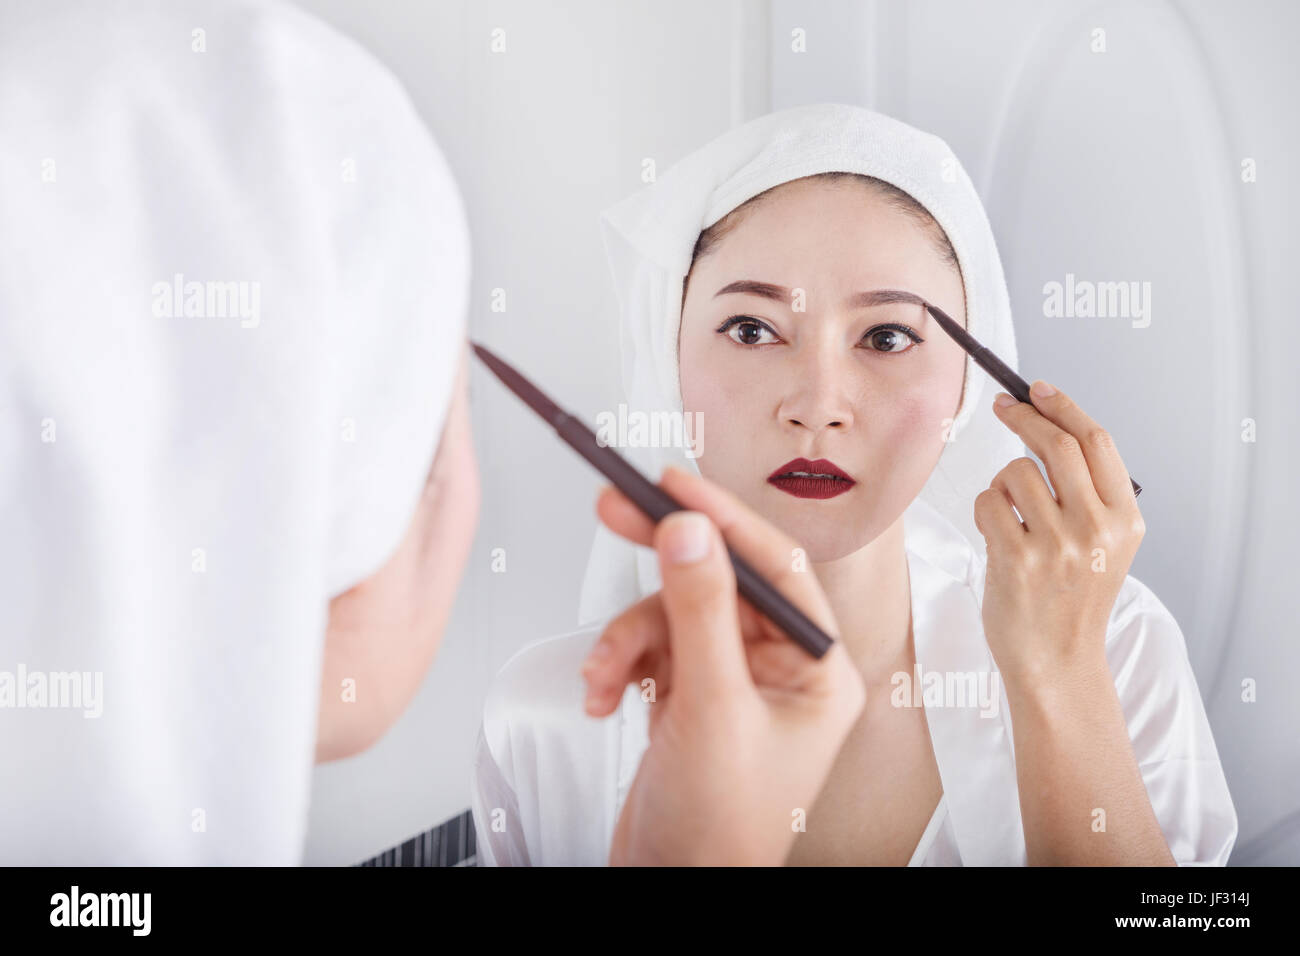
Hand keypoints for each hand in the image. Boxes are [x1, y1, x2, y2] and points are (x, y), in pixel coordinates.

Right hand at [581, 465, 865, 865]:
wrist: (672, 888)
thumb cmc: (720, 829)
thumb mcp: (712, 708)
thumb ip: (700, 612)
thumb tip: (691, 532)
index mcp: (814, 670)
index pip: (773, 566)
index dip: (722, 517)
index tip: (673, 485)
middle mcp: (776, 670)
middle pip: (716, 579)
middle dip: (661, 558)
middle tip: (615, 510)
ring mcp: (729, 682)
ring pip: (670, 613)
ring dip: (626, 637)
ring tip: (606, 675)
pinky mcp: (688, 696)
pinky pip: (648, 648)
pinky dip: (618, 664)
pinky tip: (604, 695)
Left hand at [975, 380, 1144, 689]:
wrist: (1057, 662)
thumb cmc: (1072, 597)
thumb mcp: (1105, 545)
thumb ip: (1089, 493)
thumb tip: (1049, 426)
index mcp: (1126, 520)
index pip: (1096, 442)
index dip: (1065, 407)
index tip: (1039, 389)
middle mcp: (1097, 529)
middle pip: (1055, 445)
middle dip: (1024, 417)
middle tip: (1003, 407)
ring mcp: (1057, 545)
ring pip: (1014, 473)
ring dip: (1002, 484)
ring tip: (1011, 516)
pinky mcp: (1017, 560)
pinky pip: (987, 502)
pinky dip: (985, 510)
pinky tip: (997, 537)